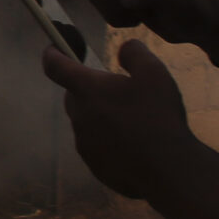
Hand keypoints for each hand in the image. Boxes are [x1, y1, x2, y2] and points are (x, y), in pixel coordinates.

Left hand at [41, 39, 193, 199]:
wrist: (167, 170)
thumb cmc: (158, 117)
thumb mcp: (153, 72)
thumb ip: (135, 53)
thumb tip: (125, 48)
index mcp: (88, 90)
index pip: (56, 67)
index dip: (52, 54)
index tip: (52, 49)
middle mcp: (79, 117)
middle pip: (73, 96)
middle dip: (87, 89)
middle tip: (115, 89)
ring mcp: (85, 145)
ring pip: (86, 123)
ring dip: (100, 116)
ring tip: (132, 120)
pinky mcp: (95, 166)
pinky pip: (96, 147)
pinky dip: (109, 141)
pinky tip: (134, 144)